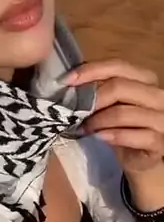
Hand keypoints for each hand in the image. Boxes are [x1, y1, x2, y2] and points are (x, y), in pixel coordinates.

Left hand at [63, 59, 163, 176]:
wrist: (138, 156)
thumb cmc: (122, 124)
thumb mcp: (111, 102)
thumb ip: (99, 88)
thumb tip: (70, 81)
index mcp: (146, 79)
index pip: (118, 66)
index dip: (91, 70)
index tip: (67, 81)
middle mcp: (159, 95)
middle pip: (120, 87)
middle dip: (92, 99)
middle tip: (75, 110)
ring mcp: (163, 119)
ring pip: (123, 113)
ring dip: (98, 120)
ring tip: (83, 126)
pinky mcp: (161, 142)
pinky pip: (132, 136)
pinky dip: (111, 135)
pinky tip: (99, 137)